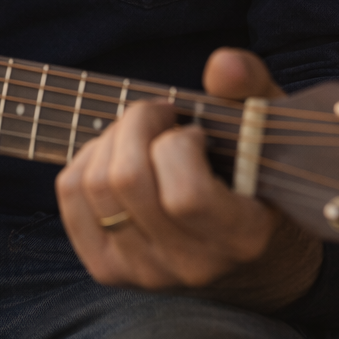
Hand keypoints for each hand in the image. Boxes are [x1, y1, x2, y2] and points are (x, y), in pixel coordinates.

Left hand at [55, 49, 320, 302]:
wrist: (246, 253)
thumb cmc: (256, 177)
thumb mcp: (268, 129)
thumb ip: (252, 89)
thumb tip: (222, 65)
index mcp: (241, 238)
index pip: (186, 197)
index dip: (179, 145)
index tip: (195, 130)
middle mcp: (191, 266)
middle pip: (127, 182)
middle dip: (136, 124)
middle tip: (161, 115)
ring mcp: (145, 273)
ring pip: (95, 186)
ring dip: (110, 139)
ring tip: (141, 135)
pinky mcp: (109, 269)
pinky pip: (70, 197)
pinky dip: (86, 159)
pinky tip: (117, 156)